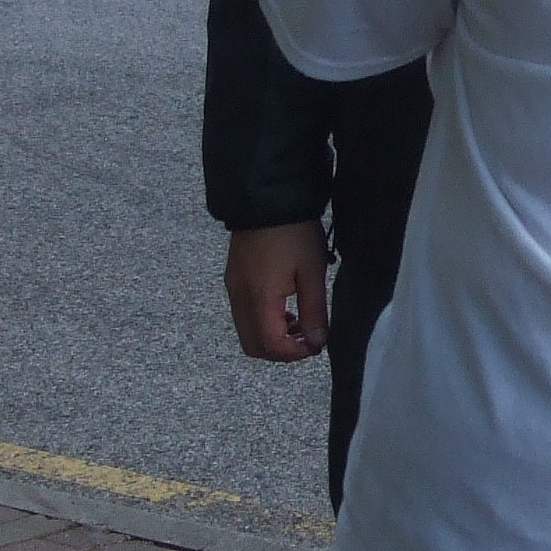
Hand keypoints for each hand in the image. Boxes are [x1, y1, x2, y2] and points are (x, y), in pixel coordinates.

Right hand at [225, 223, 330, 361]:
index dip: (294, 354)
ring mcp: (233, 288)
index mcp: (259, 298)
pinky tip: (282, 306)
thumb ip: (314, 311)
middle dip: (280, 351)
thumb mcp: (312, 271)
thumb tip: (317, 342)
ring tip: (298, 321)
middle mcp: (239, 298)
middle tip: (306, 339)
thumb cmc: (294, 232)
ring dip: (271, 337)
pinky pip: (243, 314)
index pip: (270, 345)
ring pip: (246, 332)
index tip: (315, 345)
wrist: (265, 197)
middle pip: (252, 346)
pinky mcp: (232, 278)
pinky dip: (261, 322)